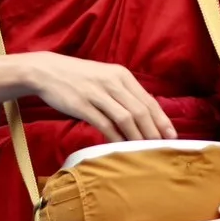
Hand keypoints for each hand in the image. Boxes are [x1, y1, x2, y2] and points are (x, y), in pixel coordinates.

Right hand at [19, 52, 175, 141]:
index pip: (148, 100)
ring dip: (137, 136)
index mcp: (122, 75)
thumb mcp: (106, 77)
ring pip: (125, 118)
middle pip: (140, 111)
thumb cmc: (80, 77)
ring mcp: (97, 93)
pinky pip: (104, 124)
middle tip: (161, 148)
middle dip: (153, 132)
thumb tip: (144, 115)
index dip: (162, 119)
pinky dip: (115, 137)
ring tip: (145, 150)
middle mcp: (112, 82)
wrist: (47, 71)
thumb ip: (124, 93)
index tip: (172, 135)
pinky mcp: (82, 105)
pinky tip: (122, 147)